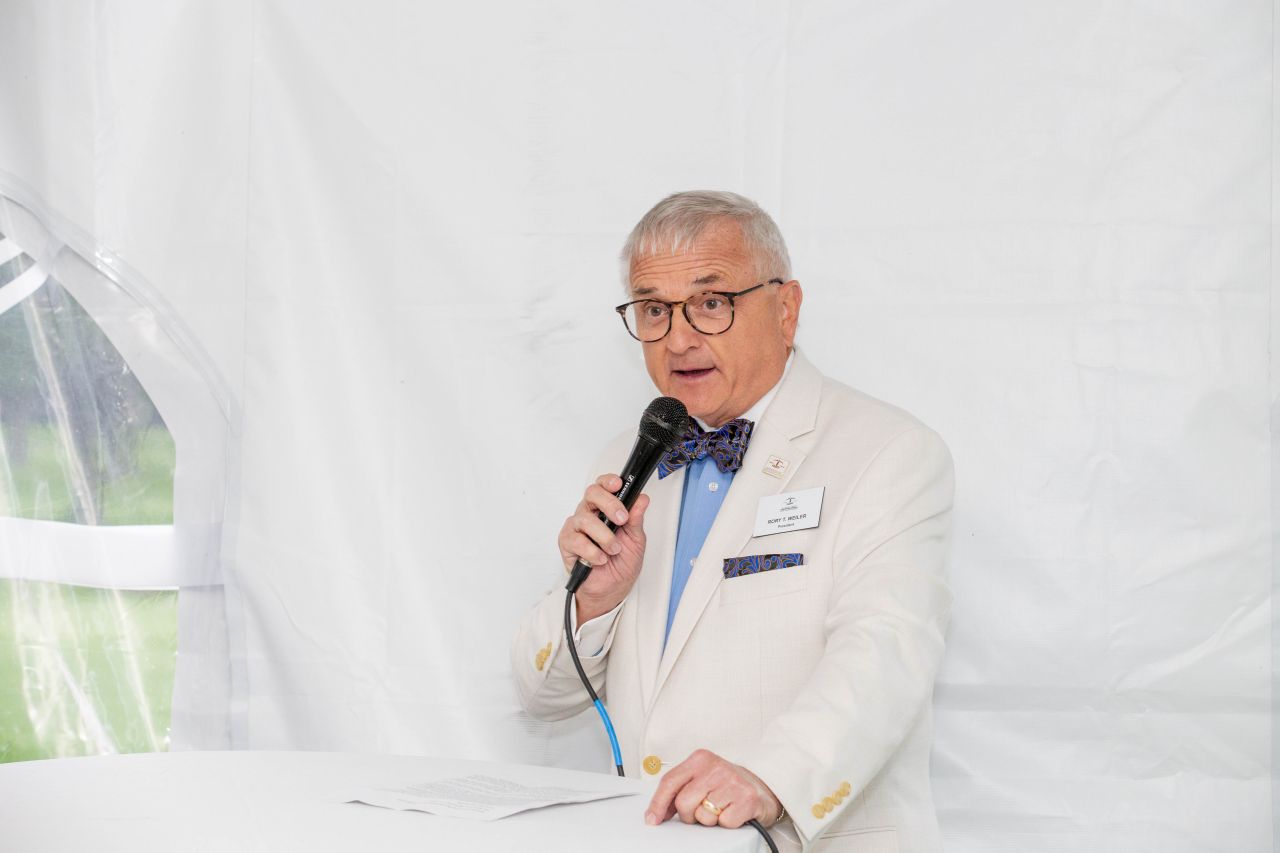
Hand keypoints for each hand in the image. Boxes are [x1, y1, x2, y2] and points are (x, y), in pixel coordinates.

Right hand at [558, 473, 649, 621]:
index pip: (602, 486)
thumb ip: (636, 519)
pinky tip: (600, 559)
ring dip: (604, 536)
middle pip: (591, 494)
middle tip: (621, 520)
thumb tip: (642, 499)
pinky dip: (592, 551)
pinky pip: (576, 540)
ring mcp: (576, 528)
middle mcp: (589, 514)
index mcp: (605, 509)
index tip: (618, 484)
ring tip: (613, 549)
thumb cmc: (621, 563)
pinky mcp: (567, 543)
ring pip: (585, 519)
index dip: (608, 481)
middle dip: (609, 504)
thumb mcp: (636, 541)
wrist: (611, 590)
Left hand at [645, 749, 781, 829]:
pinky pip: (724, 823)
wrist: (762, 786)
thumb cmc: (727, 784)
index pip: (670, 782)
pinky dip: (727, 823)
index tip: (653, 818)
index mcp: (700, 759)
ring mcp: (732, 782)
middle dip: (689, 814)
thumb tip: (657, 812)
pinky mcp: (747, 799)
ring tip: (720, 808)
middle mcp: (715, 767)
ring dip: (710, 819)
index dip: (658, 803)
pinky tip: (732, 811)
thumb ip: (679, 789)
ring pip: (703, 816)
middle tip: (702, 810)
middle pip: (684, 803)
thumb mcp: (701, 778)